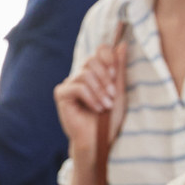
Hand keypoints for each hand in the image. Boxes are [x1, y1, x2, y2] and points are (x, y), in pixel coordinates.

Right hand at [53, 40, 126, 156]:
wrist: (100, 140)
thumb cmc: (110, 119)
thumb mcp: (119, 91)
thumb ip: (119, 68)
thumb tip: (123, 45)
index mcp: (95, 72)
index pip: (100, 50)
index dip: (108, 58)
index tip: (116, 74)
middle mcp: (80, 75)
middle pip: (91, 60)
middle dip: (105, 78)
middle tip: (112, 95)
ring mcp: (69, 84)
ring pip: (85, 74)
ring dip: (99, 91)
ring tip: (106, 106)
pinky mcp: (62, 94)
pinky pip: (77, 87)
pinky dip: (90, 98)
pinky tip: (96, 109)